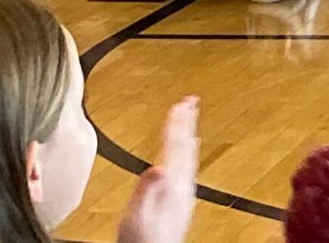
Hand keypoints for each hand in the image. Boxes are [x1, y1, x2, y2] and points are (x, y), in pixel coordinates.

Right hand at [116, 97, 198, 242]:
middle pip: (185, 147)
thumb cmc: (142, 240)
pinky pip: (187, 169)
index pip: (174, 146)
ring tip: (191, 121)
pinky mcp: (179, 202)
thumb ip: (146, 190)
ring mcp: (183, 194)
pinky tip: (187, 155)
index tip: (181, 102)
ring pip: (189, 157)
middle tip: (192, 100)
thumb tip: (157, 168)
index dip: (176, 123)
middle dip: (187, 123)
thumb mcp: (137, 215)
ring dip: (188, 135)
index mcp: (171, 185)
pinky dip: (187, 155)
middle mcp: (182, 186)